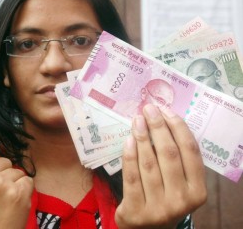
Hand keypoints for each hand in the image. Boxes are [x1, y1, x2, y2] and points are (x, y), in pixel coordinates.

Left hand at [115, 104, 206, 228]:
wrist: (148, 228)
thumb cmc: (166, 197)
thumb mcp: (179, 183)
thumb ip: (177, 159)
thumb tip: (164, 121)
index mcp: (197, 191)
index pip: (190, 152)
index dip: (178, 127)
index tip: (166, 110)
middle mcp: (181, 201)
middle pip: (169, 154)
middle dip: (158, 127)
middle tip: (149, 109)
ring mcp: (158, 208)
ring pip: (149, 163)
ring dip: (142, 137)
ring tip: (137, 120)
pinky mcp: (136, 212)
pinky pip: (132, 177)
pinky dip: (129, 156)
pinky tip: (128, 140)